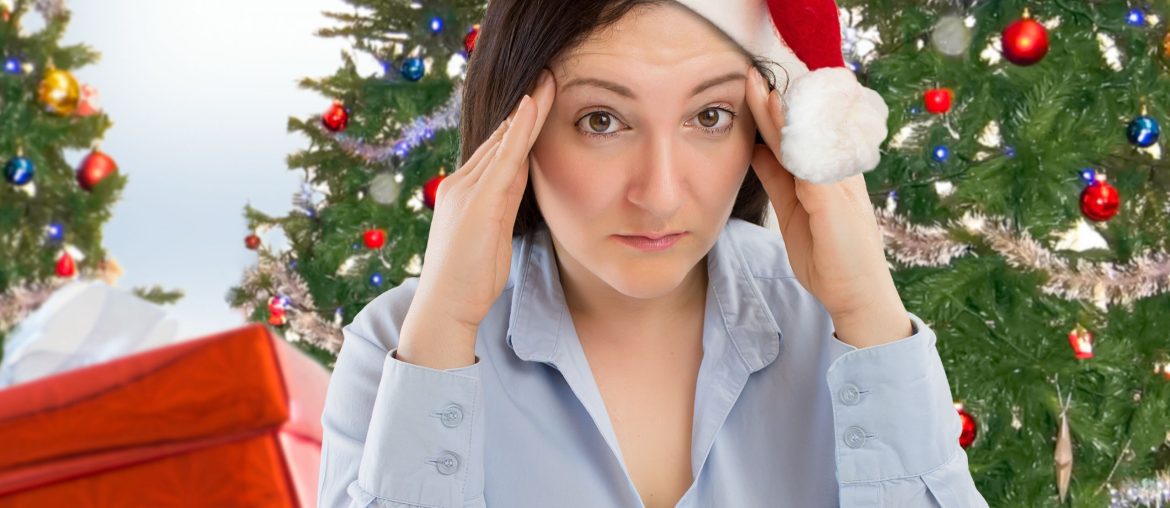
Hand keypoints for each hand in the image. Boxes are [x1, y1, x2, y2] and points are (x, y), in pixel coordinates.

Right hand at [409, 69, 555, 333]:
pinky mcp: (476, 202)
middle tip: (548, 77)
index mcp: (464, 192)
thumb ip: (501, 208)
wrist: (444, 307)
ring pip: (503, 143)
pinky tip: (532, 109)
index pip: (497, 152)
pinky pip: (503, 159)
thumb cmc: (469, 280)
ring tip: (547, 82)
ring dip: (527, 111)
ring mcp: (467, 191)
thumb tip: (518, 188)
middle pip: (500, 139)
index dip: (519, 125)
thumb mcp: (490, 237)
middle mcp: (461, 184)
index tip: (538, 101)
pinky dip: (518, 131)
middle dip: (525, 109)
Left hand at [744, 69, 909, 346]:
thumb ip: (778, 179)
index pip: (797, 137)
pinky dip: (795, 144)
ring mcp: (838, 184)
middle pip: (803, 131)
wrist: (857, 296)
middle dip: (775, 103)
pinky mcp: (835, 200)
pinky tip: (780, 127)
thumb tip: (757, 149)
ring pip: (809, 142)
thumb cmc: (828, 257)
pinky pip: (812, 164)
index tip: (752, 89)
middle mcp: (836, 172)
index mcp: (825, 174)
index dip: (775, 113)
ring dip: (783, 114)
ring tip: (761, 88)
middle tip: (751, 76)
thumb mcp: (793, 211)